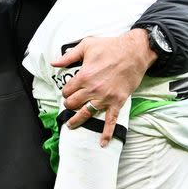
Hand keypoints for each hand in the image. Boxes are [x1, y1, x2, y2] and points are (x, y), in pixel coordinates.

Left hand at [51, 28, 156, 145]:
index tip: (67, 91)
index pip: (67, 90)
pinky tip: (102, 143)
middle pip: (73, 103)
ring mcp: (105, 97)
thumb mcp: (86, 46)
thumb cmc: (110, 47)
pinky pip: (111, 120)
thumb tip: (54, 62)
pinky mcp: (117, 102)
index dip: (65, 91)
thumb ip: (68, 56)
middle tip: (69, 105)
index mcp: (84, 76)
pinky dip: (107, 133)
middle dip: (69, 104)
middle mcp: (92, 89)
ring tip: (71, 124)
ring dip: (77, 120)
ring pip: (86, 113)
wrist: (134, 52)